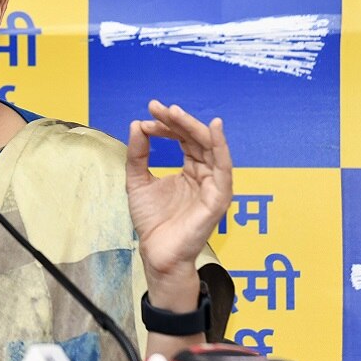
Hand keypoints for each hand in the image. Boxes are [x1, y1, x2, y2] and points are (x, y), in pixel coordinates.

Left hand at [125, 100, 232, 307]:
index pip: (183, 139)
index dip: (167, 125)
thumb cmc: (153, 222)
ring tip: (174, 112)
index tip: (149, 114)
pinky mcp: (218, 198)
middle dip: (178, 121)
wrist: (156, 253)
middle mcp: (205, 175)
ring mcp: (213, 186)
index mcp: (191, 171)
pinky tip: (213, 128)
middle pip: (197, 139)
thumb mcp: (138, 181)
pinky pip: (224, 168)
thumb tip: (137, 125)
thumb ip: (138, 154)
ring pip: (210, 148)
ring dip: (192, 127)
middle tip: (159, 108)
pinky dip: (221, 146)